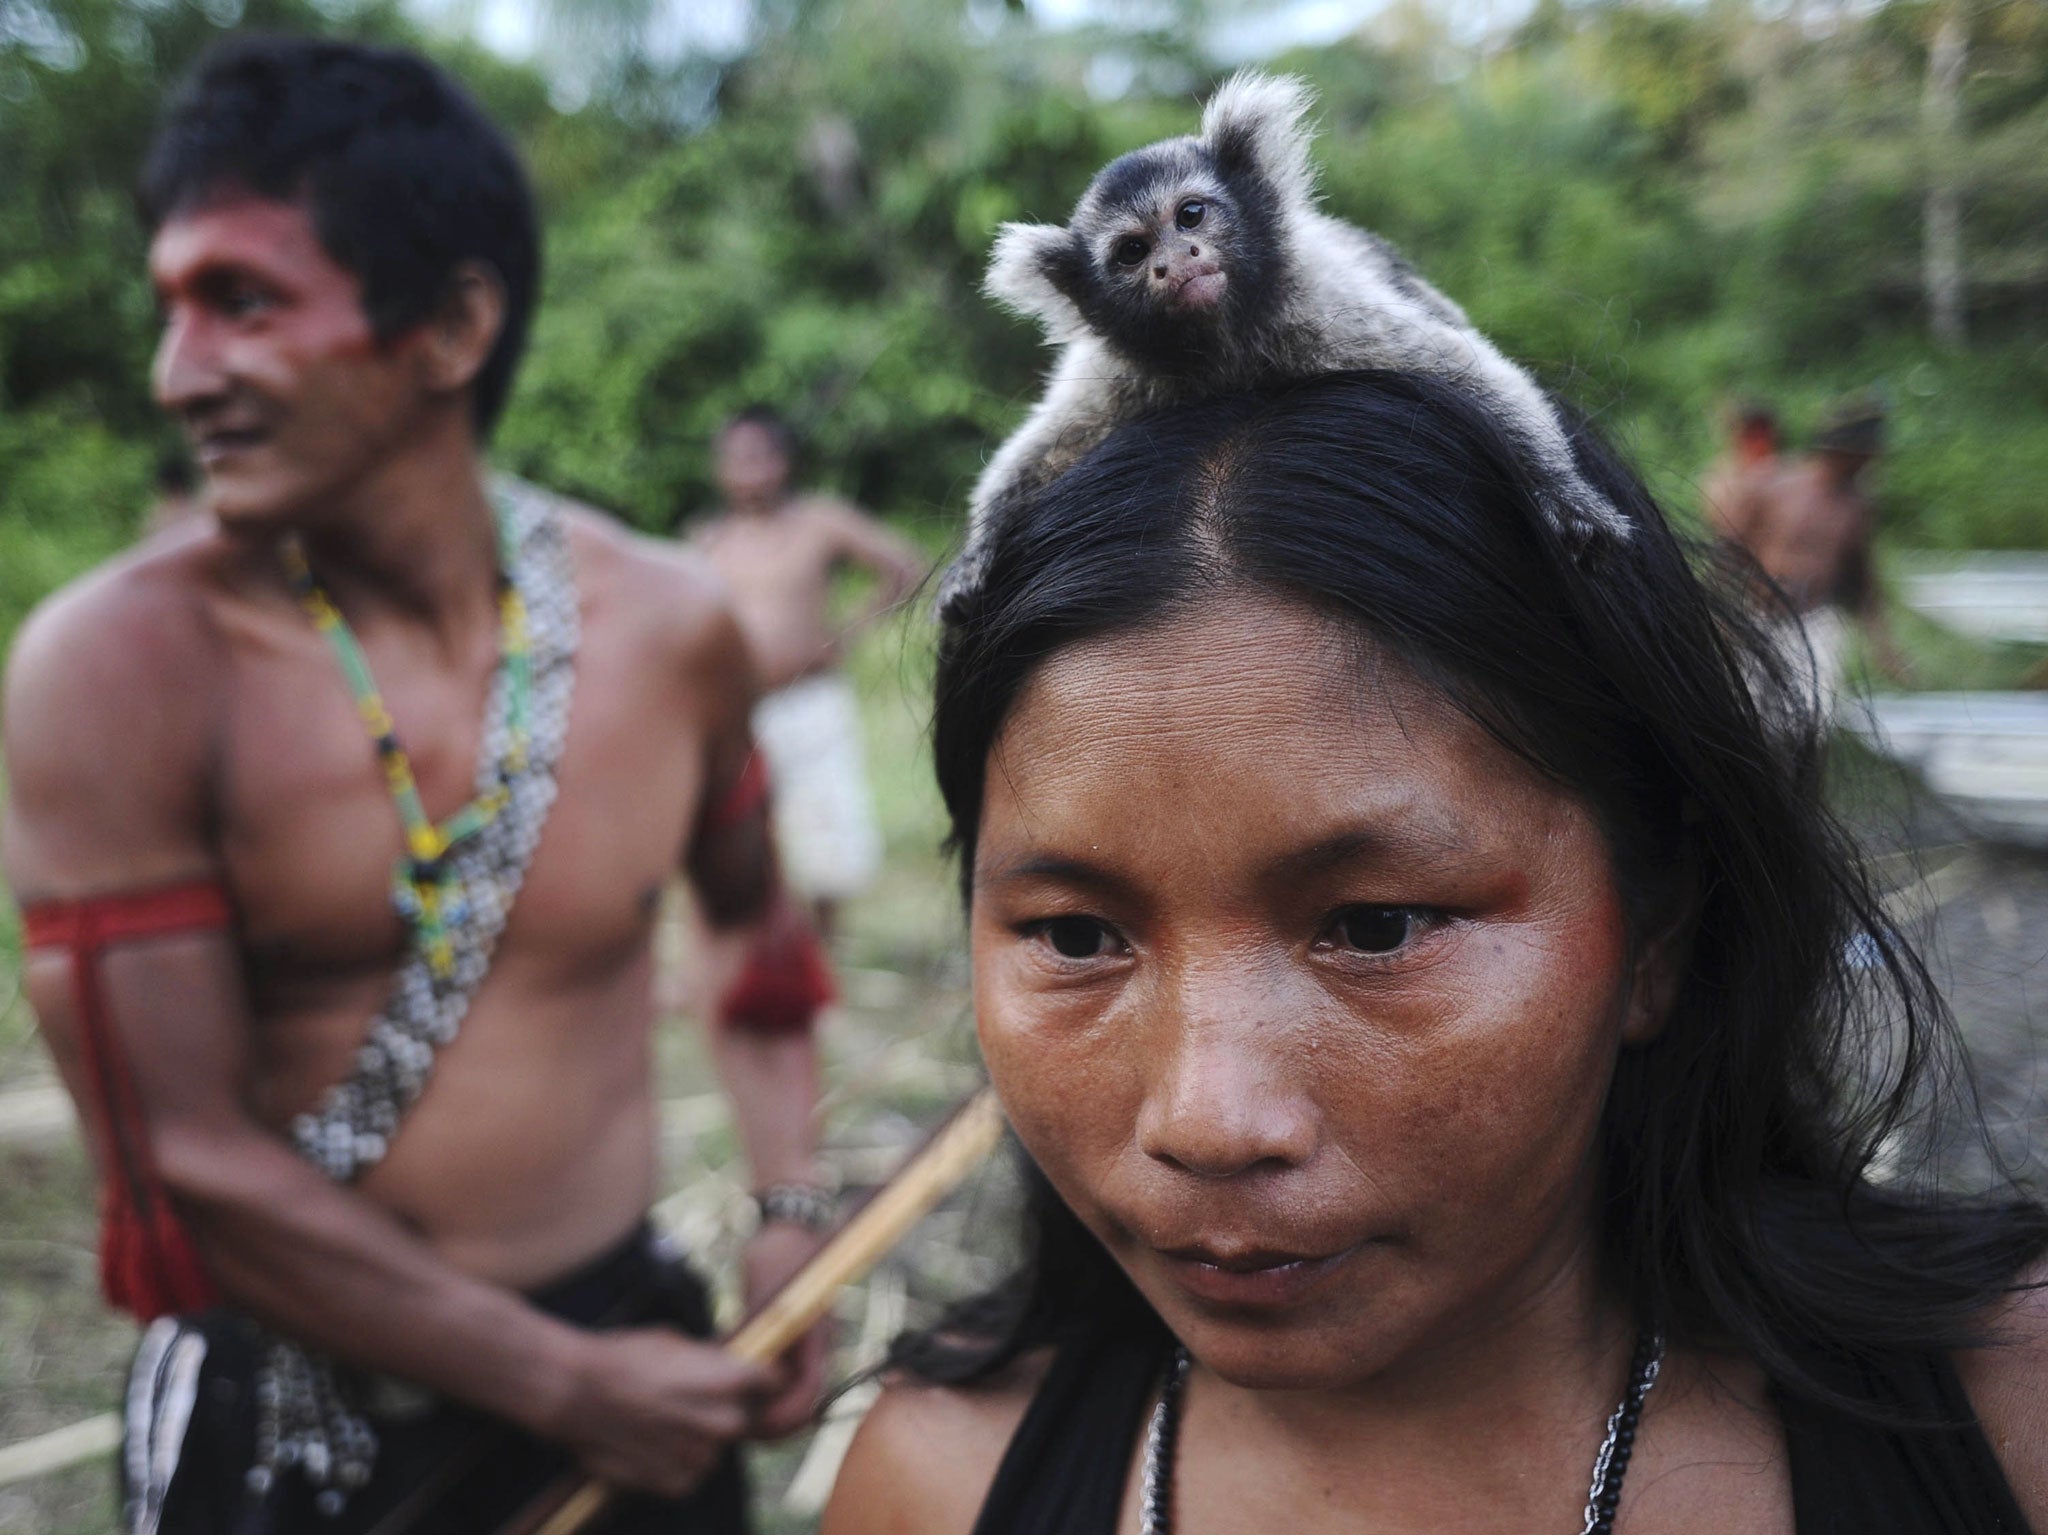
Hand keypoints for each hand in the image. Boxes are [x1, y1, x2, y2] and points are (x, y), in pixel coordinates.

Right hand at [541, 1327, 772, 1497]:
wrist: (573, 1391)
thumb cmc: (621, 1357)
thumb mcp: (674, 1342)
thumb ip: (710, 1359)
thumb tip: (730, 1363)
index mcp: (725, 1381)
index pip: (772, 1381)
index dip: (763, 1377)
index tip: (754, 1376)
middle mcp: (719, 1422)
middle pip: (743, 1417)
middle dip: (725, 1407)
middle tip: (692, 1397)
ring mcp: (698, 1456)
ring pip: (716, 1448)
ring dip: (700, 1436)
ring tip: (664, 1419)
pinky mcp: (676, 1483)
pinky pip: (691, 1472)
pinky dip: (678, 1461)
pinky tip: (651, 1442)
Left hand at [743, 1219, 832, 1437]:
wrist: (788, 1226)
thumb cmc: (776, 1251)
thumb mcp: (763, 1290)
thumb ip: (756, 1327)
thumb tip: (735, 1366)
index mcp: (816, 1335)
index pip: (808, 1392)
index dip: (783, 1417)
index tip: (752, 1424)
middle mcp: (816, 1346)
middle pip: (801, 1403)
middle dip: (773, 1423)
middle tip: (736, 1431)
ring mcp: (806, 1344)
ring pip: (792, 1394)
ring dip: (767, 1410)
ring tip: (733, 1416)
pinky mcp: (793, 1340)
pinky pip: (782, 1377)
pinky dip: (763, 1391)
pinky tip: (736, 1391)